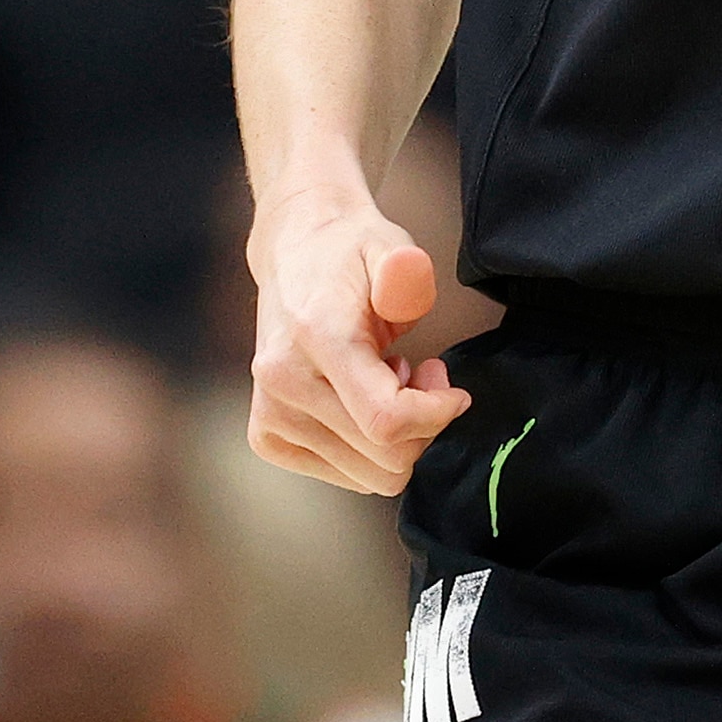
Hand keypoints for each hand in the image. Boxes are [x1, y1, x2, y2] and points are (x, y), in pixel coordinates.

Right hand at [249, 185, 471, 490]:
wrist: (294, 253)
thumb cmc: (351, 253)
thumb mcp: (391, 246)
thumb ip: (406, 271)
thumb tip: (406, 282)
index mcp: (316, 336)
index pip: (387, 419)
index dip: (437, 416)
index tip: (455, 391)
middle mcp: (284, 382)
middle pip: (384, 457)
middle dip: (424, 425)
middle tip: (424, 375)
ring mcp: (270, 415)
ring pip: (368, 476)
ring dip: (397, 438)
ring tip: (390, 381)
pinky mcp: (266, 436)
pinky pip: (344, 475)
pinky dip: (369, 448)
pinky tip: (363, 399)